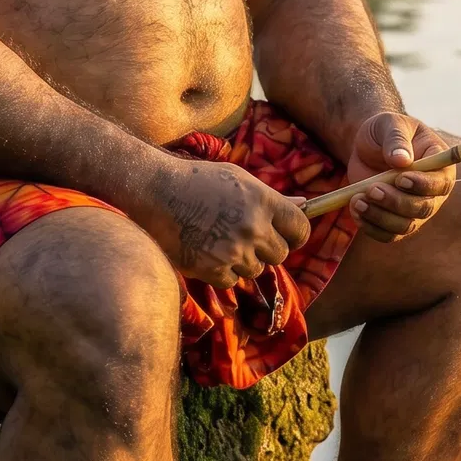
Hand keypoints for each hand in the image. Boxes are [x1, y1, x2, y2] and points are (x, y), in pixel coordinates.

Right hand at [148, 156, 311, 288]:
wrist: (156, 193)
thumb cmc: (197, 180)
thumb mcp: (238, 179)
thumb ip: (271, 196)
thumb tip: (304, 204)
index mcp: (263, 201)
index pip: (301, 228)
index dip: (296, 235)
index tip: (288, 236)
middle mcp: (253, 228)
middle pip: (281, 255)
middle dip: (268, 249)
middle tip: (247, 238)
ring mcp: (234, 251)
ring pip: (255, 269)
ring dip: (243, 260)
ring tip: (220, 240)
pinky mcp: (213, 269)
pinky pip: (232, 280)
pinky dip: (222, 272)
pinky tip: (207, 252)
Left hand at [344, 111, 454, 244]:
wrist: (367, 145)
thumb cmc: (385, 130)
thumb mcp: (390, 124)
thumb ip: (396, 139)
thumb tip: (402, 160)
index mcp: (439, 166)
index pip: (440, 183)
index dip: (423, 185)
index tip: (400, 178)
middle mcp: (432, 193)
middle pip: (424, 209)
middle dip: (397, 202)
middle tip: (372, 189)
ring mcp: (413, 209)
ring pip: (405, 226)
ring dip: (380, 217)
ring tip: (357, 200)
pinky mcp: (394, 220)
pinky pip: (387, 234)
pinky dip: (371, 227)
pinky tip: (356, 211)